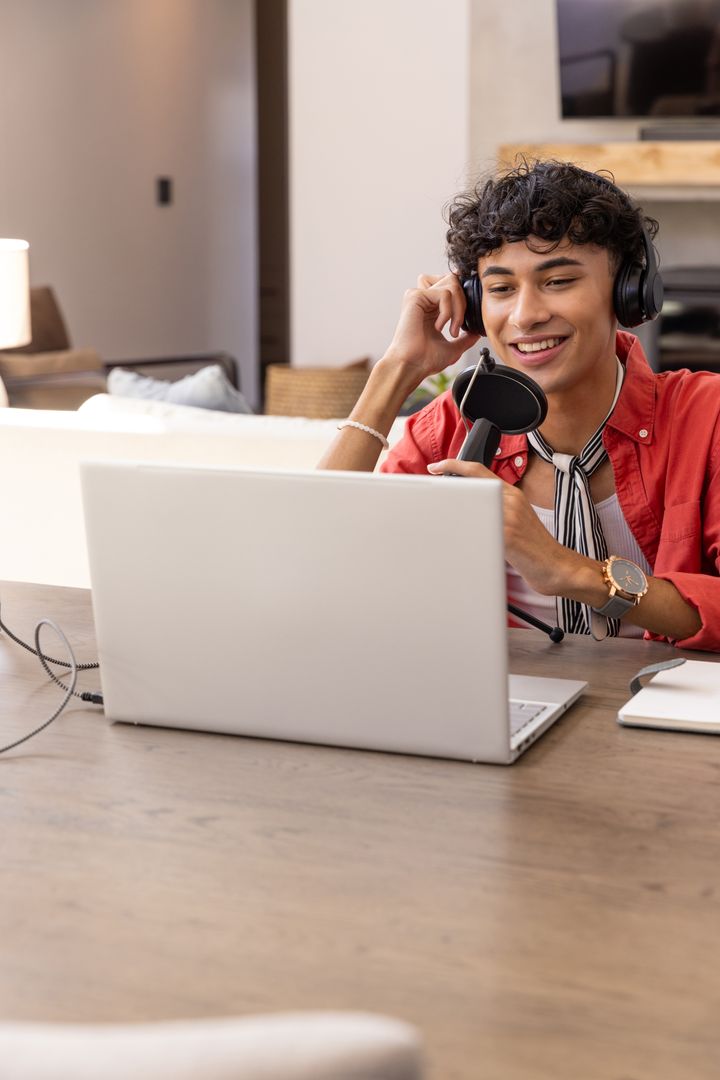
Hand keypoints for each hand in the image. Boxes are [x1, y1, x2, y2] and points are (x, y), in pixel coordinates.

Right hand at [382, 272, 480, 386]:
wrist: (412, 365)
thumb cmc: (425, 359)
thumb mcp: (453, 348)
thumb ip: (466, 338)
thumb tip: (477, 333)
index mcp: (432, 307)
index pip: (452, 285)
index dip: (463, 296)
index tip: (467, 318)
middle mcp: (425, 299)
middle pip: (454, 279)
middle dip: (463, 302)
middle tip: (458, 326)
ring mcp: (419, 296)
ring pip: (452, 284)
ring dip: (458, 309)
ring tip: (452, 330)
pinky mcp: (415, 296)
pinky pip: (444, 294)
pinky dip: (448, 312)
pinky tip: (438, 327)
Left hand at [426, 458, 584, 595]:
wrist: (558, 567)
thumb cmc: (534, 549)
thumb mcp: (516, 520)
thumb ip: (496, 509)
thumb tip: (467, 508)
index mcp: (512, 494)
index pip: (479, 469)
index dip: (453, 465)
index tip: (435, 467)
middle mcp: (511, 501)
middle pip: (470, 485)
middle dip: (447, 493)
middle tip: (430, 499)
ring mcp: (510, 517)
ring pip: (471, 505)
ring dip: (451, 513)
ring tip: (438, 520)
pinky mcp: (508, 537)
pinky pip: (479, 529)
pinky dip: (463, 533)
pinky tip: (453, 541)